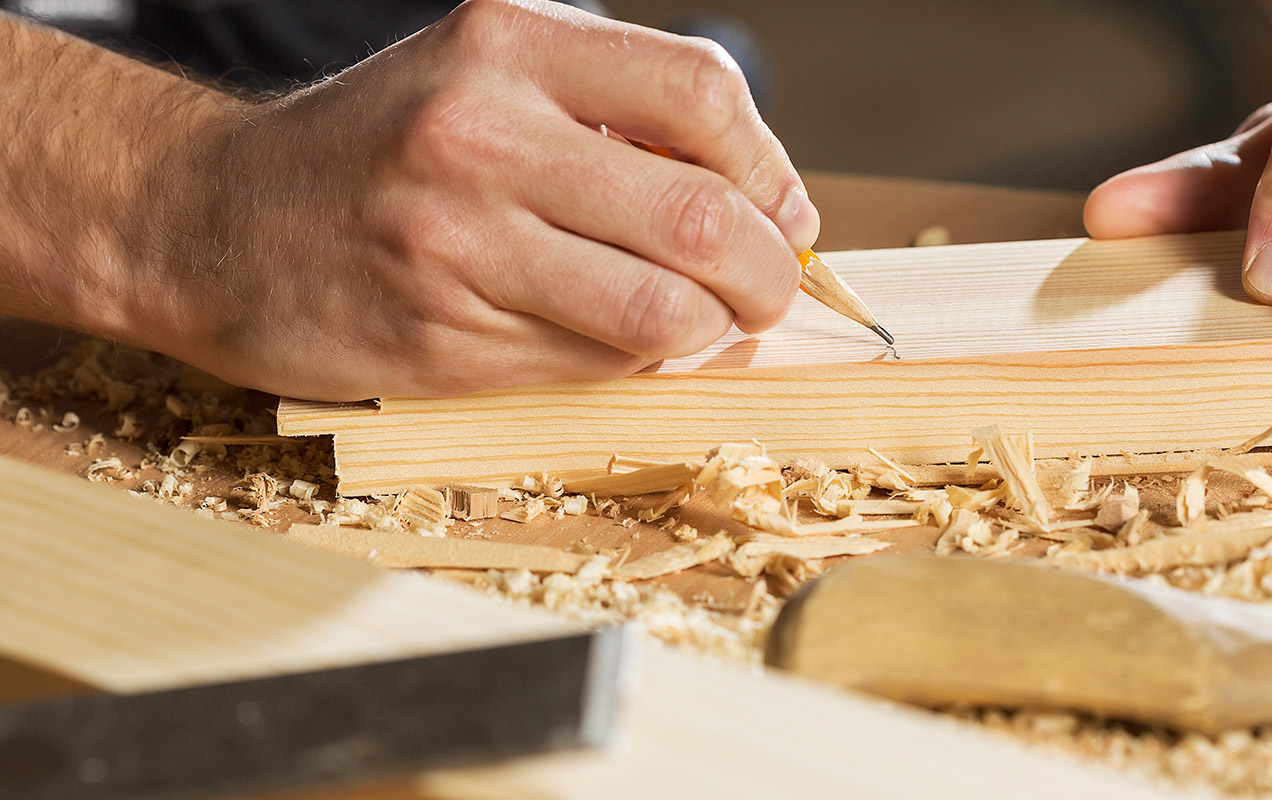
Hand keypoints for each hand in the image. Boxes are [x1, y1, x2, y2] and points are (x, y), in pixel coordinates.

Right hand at [143, 0, 816, 398]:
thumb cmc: (379, 151)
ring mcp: (456, 242)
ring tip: (701, 322)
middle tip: (767, 289)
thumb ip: (613, 115)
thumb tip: (768, 201)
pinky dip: (634, 362)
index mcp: (509, 44)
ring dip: (710, 331)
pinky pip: (593, 364)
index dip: (771, 167)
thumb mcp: (485, 76)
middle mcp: (482, 133)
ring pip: (660, 311)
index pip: (702, 93)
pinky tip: (615, 339)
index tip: (781, 213)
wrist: (209, 220)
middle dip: (766, 272)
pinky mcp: (440, 337)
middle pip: (702, 215)